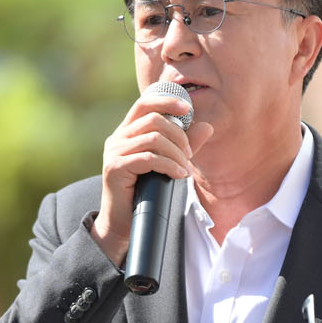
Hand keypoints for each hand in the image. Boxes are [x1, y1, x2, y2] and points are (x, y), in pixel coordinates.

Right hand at [91, 91, 213, 264]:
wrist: (123, 221)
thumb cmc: (146, 191)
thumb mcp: (168, 163)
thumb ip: (185, 144)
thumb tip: (207, 126)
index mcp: (128, 131)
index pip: (145, 103)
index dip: (166, 100)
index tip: (187, 108)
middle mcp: (118, 137)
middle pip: (154, 119)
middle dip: (179, 135)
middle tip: (190, 155)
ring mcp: (114, 152)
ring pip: (153, 138)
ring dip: (176, 153)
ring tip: (185, 169)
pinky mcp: (115, 167)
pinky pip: (148, 158)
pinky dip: (169, 165)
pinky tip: (179, 175)